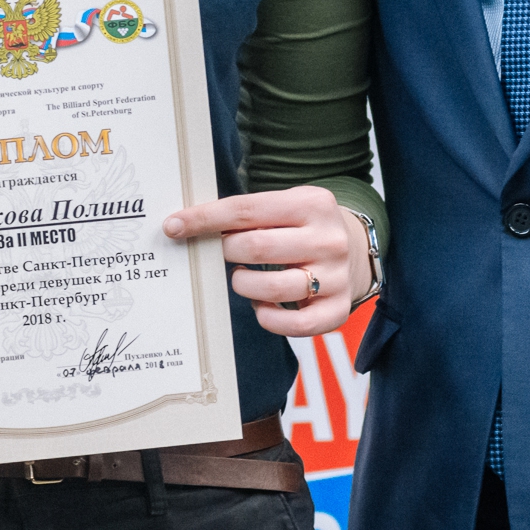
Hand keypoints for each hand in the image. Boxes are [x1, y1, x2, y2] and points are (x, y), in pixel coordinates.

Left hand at [161, 187, 368, 338]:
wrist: (355, 252)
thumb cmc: (303, 228)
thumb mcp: (286, 206)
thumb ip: (246, 214)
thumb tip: (185, 224)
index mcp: (314, 204)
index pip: (246, 210)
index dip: (205, 219)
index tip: (174, 226)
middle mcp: (329, 239)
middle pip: (256, 247)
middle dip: (226, 252)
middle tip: (223, 253)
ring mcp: (336, 277)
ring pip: (272, 288)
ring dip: (243, 285)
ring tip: (243, 278)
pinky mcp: (337, 310)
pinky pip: (294, 325)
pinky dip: (267, 318)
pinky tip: (262, 306)